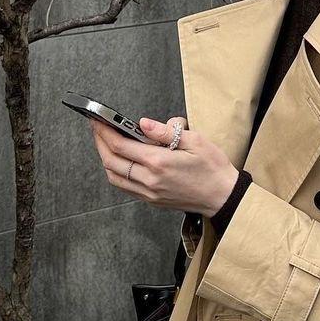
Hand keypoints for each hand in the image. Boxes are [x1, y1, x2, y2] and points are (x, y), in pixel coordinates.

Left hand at [89, 114, 239, 217]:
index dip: (105, 132)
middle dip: (100, 142)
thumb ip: (166, 132)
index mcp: (159, 163)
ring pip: (115, 176)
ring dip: (105, 158)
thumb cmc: (212, 167)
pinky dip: (115, 172)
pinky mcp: (152, 200)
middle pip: (112, 161)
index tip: (98, 120)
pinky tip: (118, 161)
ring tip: (104, 142)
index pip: (122, 146)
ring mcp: (149, 193)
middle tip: (96, 127)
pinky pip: (124, 186)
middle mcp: (150, 180)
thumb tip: (143, 123)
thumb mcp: (195, 140)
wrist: (222, 196)